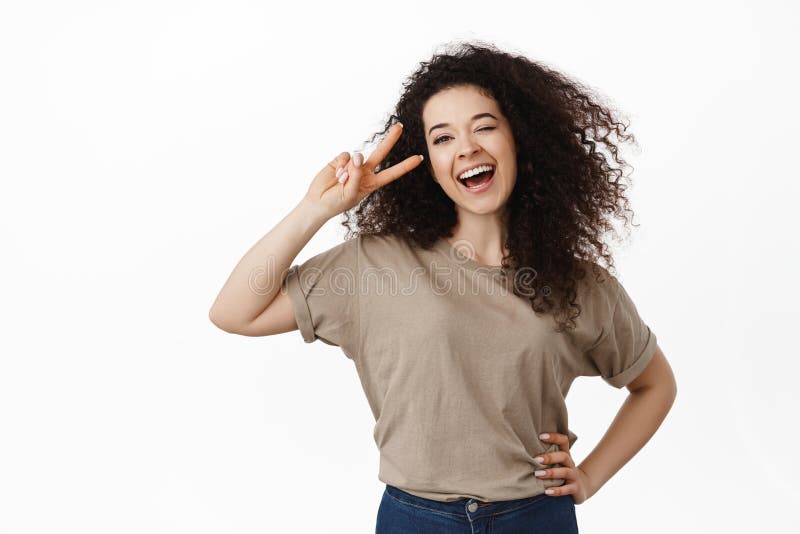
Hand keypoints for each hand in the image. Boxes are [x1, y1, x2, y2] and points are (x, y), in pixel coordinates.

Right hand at [303, 122, 423, 219]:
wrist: (318, 202)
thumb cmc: (337, 202)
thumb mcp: (351, 193)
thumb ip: (357, 175)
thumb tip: (358, 156)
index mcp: (372, 183)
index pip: (392, 173)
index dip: (405, 166)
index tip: (419, 158)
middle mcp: (365, 171)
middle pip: (381, 153)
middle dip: (390, 139)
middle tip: (400, 126)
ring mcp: (353, 165)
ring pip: (358, 157)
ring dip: (349, 170)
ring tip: (340, 181)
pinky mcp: (340, 160)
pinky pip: (345, 156)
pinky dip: (340, 165)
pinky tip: (335, 174)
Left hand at [534, 432, 594, 504]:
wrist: (581, 488)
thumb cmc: (561, 472)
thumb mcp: (557, 463)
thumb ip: (545, 456)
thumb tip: (521, 450)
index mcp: (565, 454)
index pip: (563, 441)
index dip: (554, 437)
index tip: (540, 436)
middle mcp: (570, 464)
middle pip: (563, 456)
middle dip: (550, 457)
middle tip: (536, 459)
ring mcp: (574, 476)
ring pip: (565, 472)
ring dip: (551, 473)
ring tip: (538, 474)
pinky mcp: (575, 488)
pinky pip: (567, 489)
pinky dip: (557, 491)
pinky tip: (547, 491)